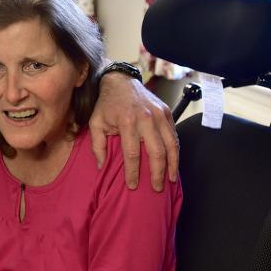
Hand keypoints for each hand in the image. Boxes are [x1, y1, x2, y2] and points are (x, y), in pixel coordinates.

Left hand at [90, 72, 178, 190]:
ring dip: (172, 164)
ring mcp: (159, 114)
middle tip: (157, 188)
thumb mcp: (95, 123)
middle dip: (157, 173)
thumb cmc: (107, 105)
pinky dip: (175, 150)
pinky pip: (173, 135)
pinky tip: (173, 162)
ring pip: (171, 144)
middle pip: (157, 152)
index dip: (133, 172)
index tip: (132, 186)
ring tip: (171, 179)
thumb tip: (102, 166)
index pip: (132, 154)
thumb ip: (97, 146)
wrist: (121, 81)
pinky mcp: (167, 112)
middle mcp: (146, 119)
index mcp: (127, 123)